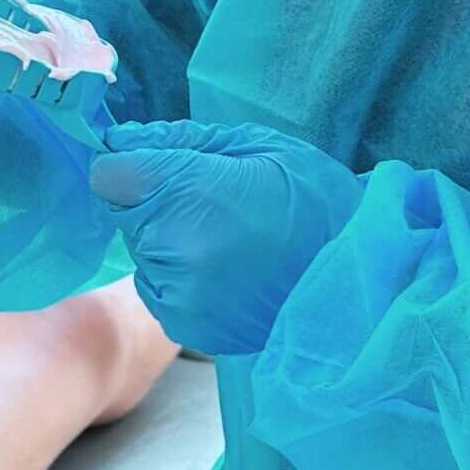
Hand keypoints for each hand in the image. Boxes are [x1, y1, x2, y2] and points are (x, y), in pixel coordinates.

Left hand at [90, 120, 361, 355]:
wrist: (361, 278)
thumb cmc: (315, 200)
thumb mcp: (256, 146)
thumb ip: (181, 141)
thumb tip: (123, 139)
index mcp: (188, 194)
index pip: (108, 175)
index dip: (131, 164)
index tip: (160, 163)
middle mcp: (172, 250)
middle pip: (127, 213)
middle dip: (157, 202)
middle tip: (215, 200)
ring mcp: (179, 296)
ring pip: (143, 253)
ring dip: (169, 241)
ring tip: (229, 239)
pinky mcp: (189, 329)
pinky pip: (161, 288)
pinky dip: (182, 277)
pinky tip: (228, 270)